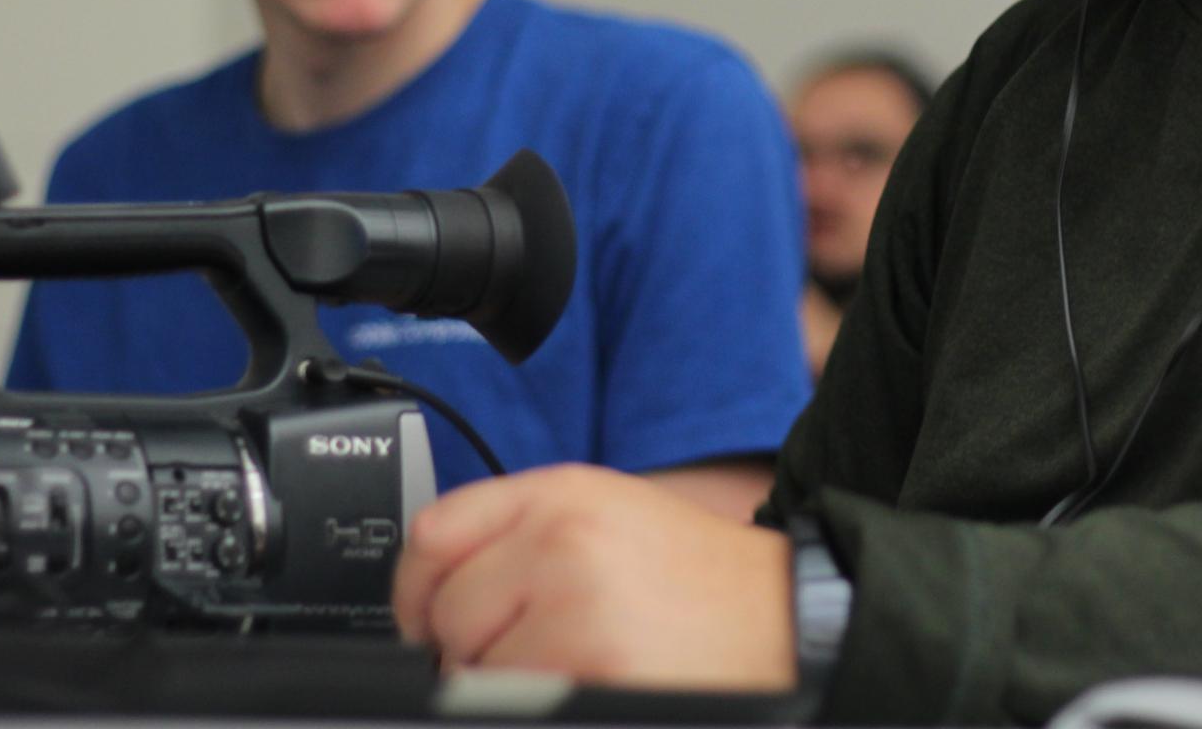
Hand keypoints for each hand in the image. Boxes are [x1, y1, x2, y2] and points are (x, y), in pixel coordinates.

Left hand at [392, 463, 797, 691]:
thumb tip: (430, 591)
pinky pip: (510, 706)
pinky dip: (536, 707)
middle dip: (471, 646)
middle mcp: (562, 542)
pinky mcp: (592, 674)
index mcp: (562, 494)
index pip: (433, 534)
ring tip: (575, 668)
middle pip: (445, 612)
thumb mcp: (611, 515)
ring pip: (472, 671)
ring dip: (504, 687)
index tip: (424, 617)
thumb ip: (520, 532)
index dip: (414, 590)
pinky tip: (589, 688)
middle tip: (534, 650)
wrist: (787, 621)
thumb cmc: (697, 581)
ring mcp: (576, 610)